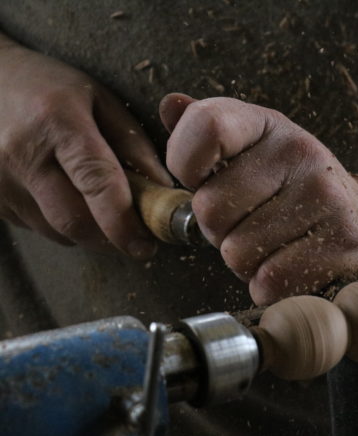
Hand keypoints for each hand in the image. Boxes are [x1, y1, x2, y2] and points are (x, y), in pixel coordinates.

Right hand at [0, 39, 170, 257]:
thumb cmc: (49, 88)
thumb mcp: (100, 100)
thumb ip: (133, 145)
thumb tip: (161, 191)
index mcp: (58, 123)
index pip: (97, 183)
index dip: (125, 222)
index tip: (147, 244)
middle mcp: (22, 154)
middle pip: (75, 220)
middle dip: (112, 238)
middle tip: (137, 237)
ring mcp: (0, 180)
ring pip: (56, 231)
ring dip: (89, 232)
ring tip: (102, 209)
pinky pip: (37, 227)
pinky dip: (62, 225)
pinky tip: (68, 198)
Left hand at [159, 93, 357, 304]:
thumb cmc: (293, 190)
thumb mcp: (255, 151)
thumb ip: (208, 133)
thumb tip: (170, 105)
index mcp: (270, 124)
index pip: (206, 126)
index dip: (186, 164)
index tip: (202, 181)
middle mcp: (301, 152)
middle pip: (211, 208)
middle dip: (219, 231)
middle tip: (249, 225)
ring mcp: (327, 196)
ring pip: (237, 252)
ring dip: (245, 263)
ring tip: (273, 246)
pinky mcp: (344, 241)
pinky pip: (269, 281)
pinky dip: (269, 286)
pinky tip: (290, 266)